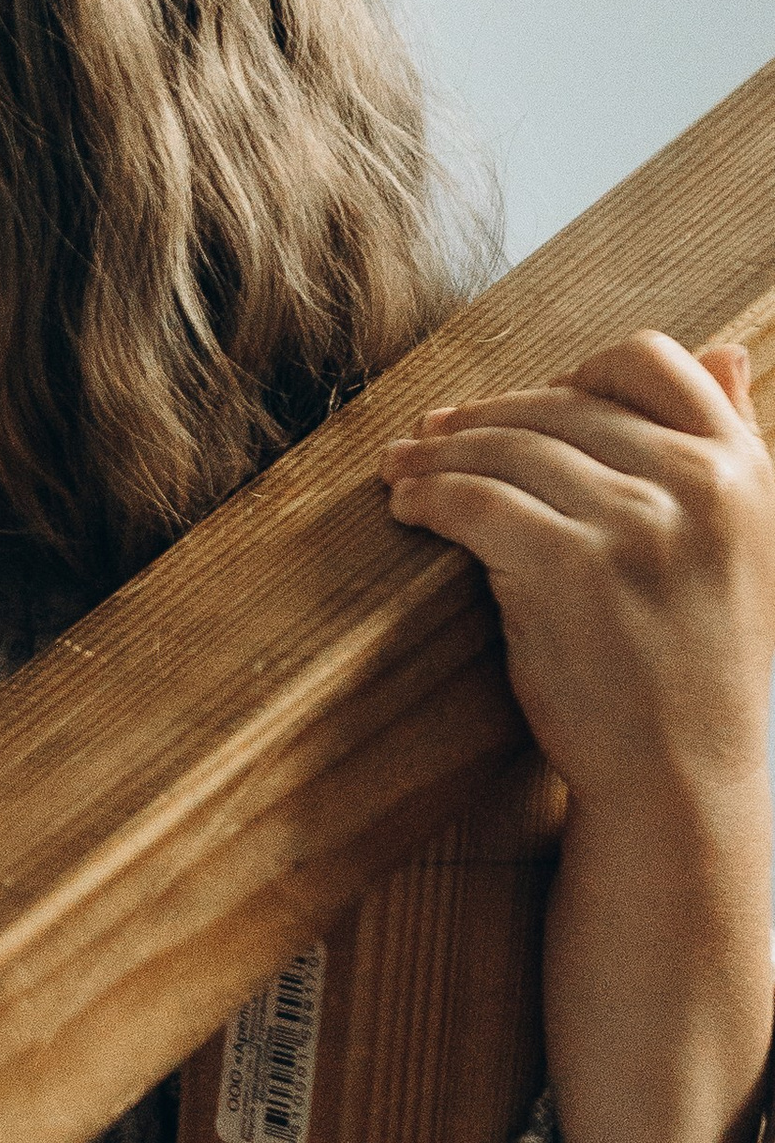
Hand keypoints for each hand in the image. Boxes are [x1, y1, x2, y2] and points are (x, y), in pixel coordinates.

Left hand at [382, 330, 774, 1142]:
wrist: (678, 791)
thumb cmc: (692, 676)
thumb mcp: (736, 549)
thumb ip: (729, 448)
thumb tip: (723, 351)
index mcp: (748, 473)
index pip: (653, 361)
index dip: (572, 373)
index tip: (519, 409)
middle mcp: (702, 485)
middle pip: (562, 402)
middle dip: (485, 417)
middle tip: (428, 436)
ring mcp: (638, 521)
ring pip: (508, 442)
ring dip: (442, 451)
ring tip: (402, 471)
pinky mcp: (570, 563)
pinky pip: (474, 496)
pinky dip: (428, 493)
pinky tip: (406, 507)